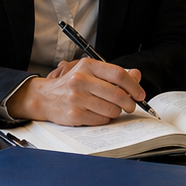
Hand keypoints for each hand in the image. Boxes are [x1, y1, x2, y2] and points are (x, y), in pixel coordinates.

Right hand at [8, 59, 148, 125]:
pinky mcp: (75, 114)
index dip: (134, 85)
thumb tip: (136, 75)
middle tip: (131, 106)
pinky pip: (102, 120)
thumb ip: (113, 73)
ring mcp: (77, 98)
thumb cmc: (72, 84)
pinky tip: (99, 113)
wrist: (45, 97)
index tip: (140, 94)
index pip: (118, 74)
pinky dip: (105, 118)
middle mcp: (81, 80)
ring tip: (112, 108)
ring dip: (117, 112)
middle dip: (130, 103)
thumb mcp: (90, 72)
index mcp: (87, 66)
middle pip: (117, 94)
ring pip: (112, 109)